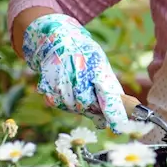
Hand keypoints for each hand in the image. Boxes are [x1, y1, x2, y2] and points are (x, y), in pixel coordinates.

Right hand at [21, 13, 128, 129]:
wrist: (58, 38)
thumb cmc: (86, 55)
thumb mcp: (102, 65)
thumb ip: (109, 89)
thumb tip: (118, 114)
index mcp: (97, 69)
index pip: (107, 97)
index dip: (114, 114)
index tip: (119, 128)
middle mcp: (78, 75)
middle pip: (86, 105)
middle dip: (92, 108)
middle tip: (93, 100)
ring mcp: (61, 79)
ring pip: (71, 107)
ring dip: (77, 104)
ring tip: (78, 88)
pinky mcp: (47, 84)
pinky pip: (56, 103)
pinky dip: (63, 100)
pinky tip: (66, 88)